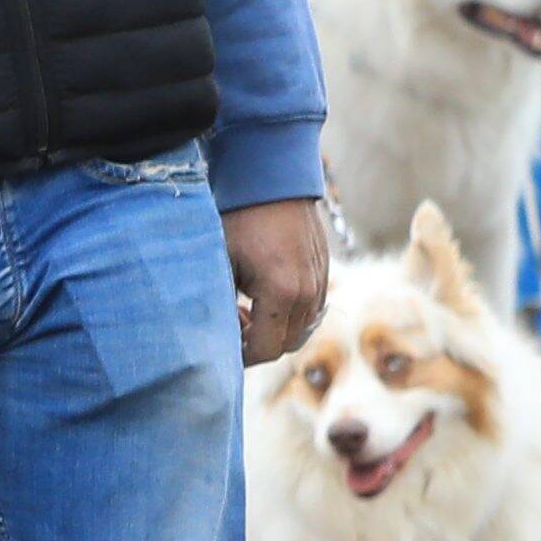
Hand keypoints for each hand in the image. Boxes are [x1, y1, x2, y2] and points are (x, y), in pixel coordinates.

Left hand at [227, 195, 329, 362]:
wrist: (272, 185)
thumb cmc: (238, 223)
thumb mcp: (220, 267)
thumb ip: (221, 307)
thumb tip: (215, 338)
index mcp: (283, 293)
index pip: (266, 349)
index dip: (241, 356)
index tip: (219, 348)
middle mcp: (309, 292)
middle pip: (285, 344)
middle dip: (256, 343)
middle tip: (229, 323)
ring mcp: (321, 282)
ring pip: (299, 329)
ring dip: (272, 329)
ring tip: (243, 309)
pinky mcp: (324, 273)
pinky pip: (310, 311)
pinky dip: (287, 315)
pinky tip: (261, 297)